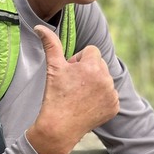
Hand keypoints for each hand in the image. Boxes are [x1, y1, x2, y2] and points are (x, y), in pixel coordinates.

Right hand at [26, 25, 118, 153]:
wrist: (59, 127)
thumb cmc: (54, 96)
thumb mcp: (53, 68)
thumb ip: (51, 44)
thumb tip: (39, 26)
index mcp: (93, 66)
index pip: (92, 51)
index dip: (79, 60)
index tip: (70, 73)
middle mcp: (107, 79)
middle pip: (100, 64)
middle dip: (88, 70)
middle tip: (73, 85)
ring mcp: (112, 94)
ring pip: (105, 79)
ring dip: (95, 83)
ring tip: (80, 96)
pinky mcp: (115, 107)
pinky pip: (111, 95)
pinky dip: (101, 98)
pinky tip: (87, 105)